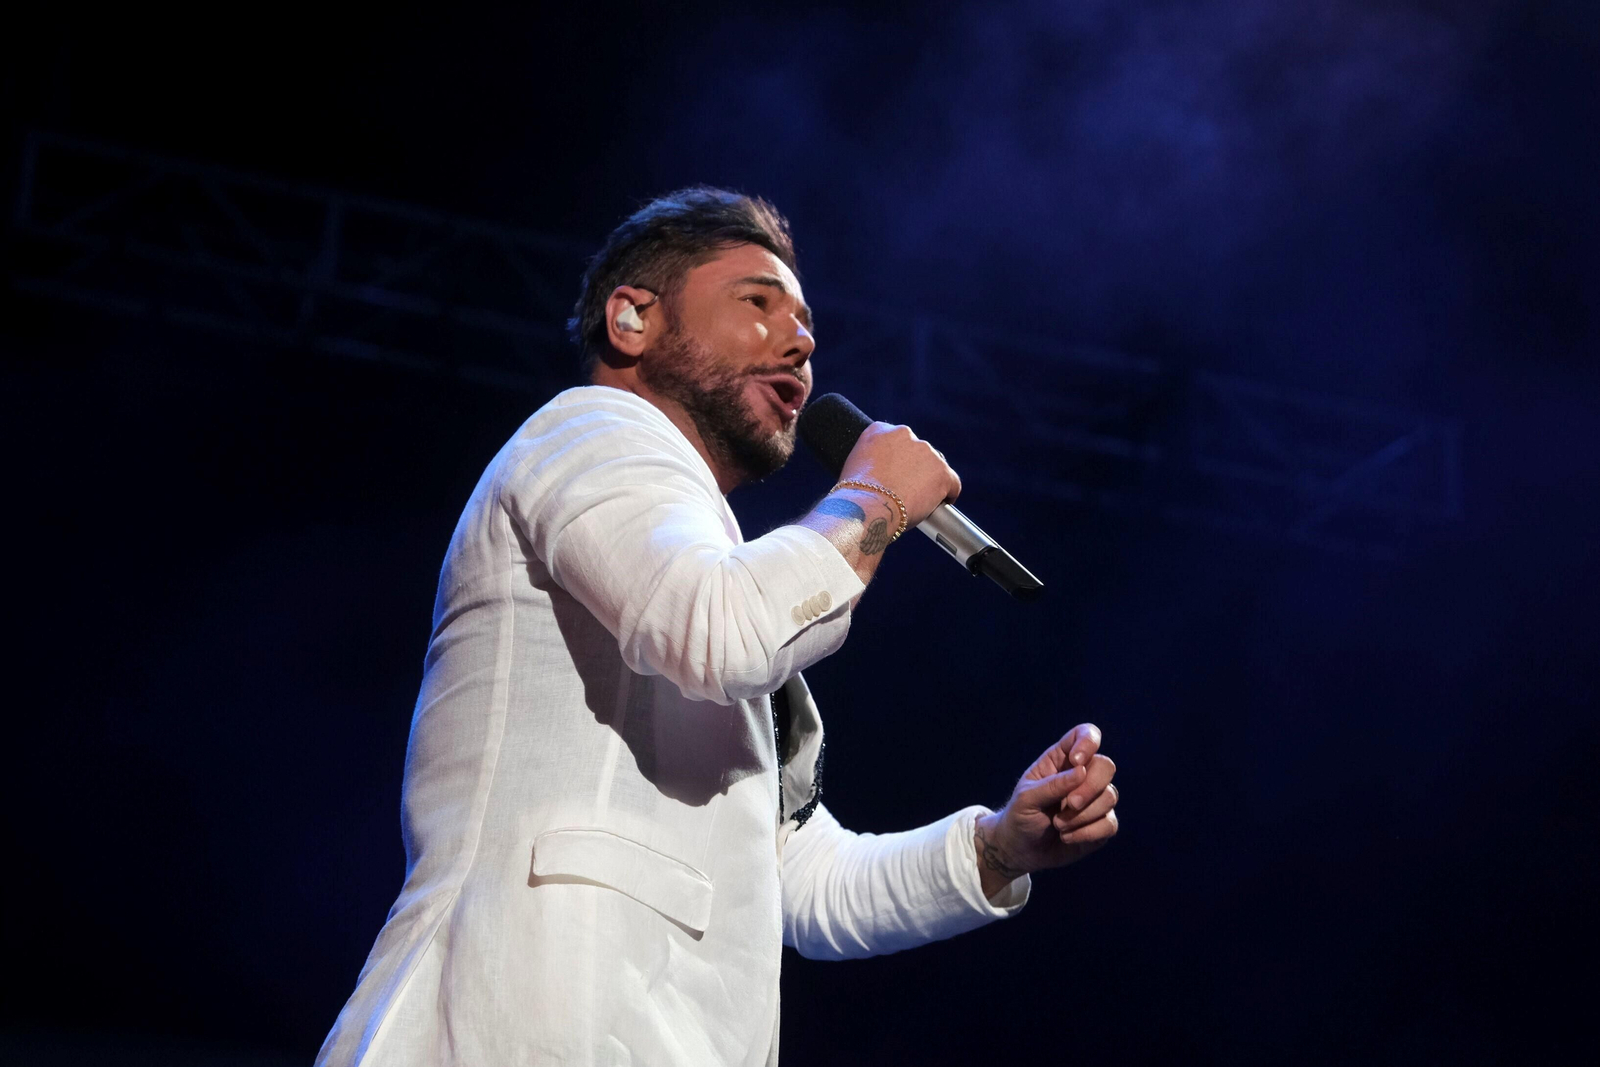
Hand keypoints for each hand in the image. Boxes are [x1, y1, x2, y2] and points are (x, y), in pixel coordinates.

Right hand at [838, 422, 960, 526]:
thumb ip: (871, 463)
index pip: (897, 441)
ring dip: (929, 482)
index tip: (896, 474)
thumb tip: (880, 478)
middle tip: (904, 491)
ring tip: (916, 501)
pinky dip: (948, 494)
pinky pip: (952, 482)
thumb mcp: (854, 468)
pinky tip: (941, 504)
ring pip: (934, 467)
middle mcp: (904, 434)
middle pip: (918, 452)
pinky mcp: (942, 472)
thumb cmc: (854, 497)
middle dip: (914, 470)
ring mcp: (926, 451)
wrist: (866, 508)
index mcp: (879, 430)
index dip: (898, 460)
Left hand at [974, 724, 1118, 897]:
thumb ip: (1053, 785)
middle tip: (1069, 804)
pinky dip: (1088, 833)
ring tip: (1059, 825)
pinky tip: (1067, 838)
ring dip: (1083, 815)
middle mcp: (1082, 776)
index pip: (1086, 735)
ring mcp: (1094, 800)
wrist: (1020, 850)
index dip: (1088, 742)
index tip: (1077, 761)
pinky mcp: (1101, 824)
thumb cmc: (1020, 816)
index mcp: (1061, 760)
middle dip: (1090, 787)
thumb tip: (1082, 771)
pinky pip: (1110, 824)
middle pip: (1106, 766)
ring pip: (1110, 797)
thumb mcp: (1027, 798)